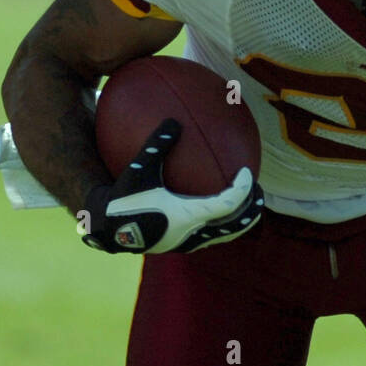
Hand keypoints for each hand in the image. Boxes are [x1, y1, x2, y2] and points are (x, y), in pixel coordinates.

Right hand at [80, 119, 264, 253]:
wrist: (104, 228)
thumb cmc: (122, 197)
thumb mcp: (139, 168)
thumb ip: (157, 144)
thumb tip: (173, 120)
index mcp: (189, 215)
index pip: (229, 203)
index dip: (243, 189)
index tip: (248, 173)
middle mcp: (193, 233)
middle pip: (235, 225)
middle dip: (251, 210)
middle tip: (260, 192)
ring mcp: (187, 242)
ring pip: (223, 234)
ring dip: (238, 220)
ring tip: (247, 204)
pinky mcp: (179, 245)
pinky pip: (208, 234)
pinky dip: (219, 222)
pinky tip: (214, 206)